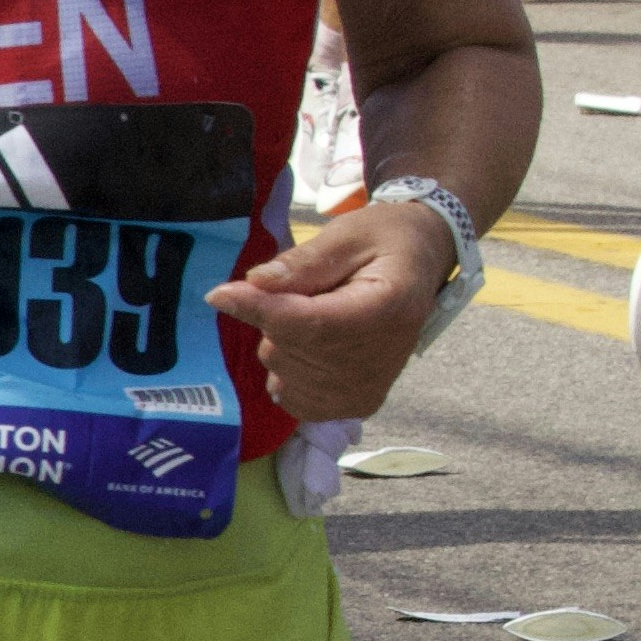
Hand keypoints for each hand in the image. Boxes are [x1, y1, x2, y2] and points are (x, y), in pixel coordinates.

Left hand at [209, 192, 457, 423]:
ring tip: (322, 314)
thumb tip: (252, 285)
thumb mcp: (347, 234)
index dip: (258, 308)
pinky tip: (314, 345)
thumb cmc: (384, 241)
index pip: (306, 322)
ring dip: (284, 342)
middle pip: (289, 347)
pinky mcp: (358, 405)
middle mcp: (381, 360)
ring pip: (283, 372)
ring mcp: (369, 390)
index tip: (219, 294)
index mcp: (386, 309)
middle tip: (312, 290)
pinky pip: (293, 397)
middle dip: (277, 316)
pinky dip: (289, 369)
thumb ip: (302, 262)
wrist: (421, 265)